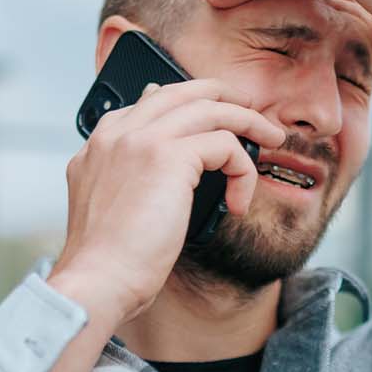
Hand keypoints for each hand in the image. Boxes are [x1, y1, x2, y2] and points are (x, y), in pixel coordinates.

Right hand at [46, 78, 286, 325]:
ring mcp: (141, 140)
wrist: (98, 280)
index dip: (191, 104)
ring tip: (272, 139)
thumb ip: (133, 175)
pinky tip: (238, 202)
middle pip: (183, 91)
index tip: (217, 120)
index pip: (152, 100)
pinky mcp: (168, 157)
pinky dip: (242, 170)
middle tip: (253, 114)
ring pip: (211, 109)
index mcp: (100, 143)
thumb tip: (170, 161)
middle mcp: (118, 132)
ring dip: (249, 122)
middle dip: (225, 96)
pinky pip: (225, 144)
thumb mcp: (113, 206)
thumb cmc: (108, 259)